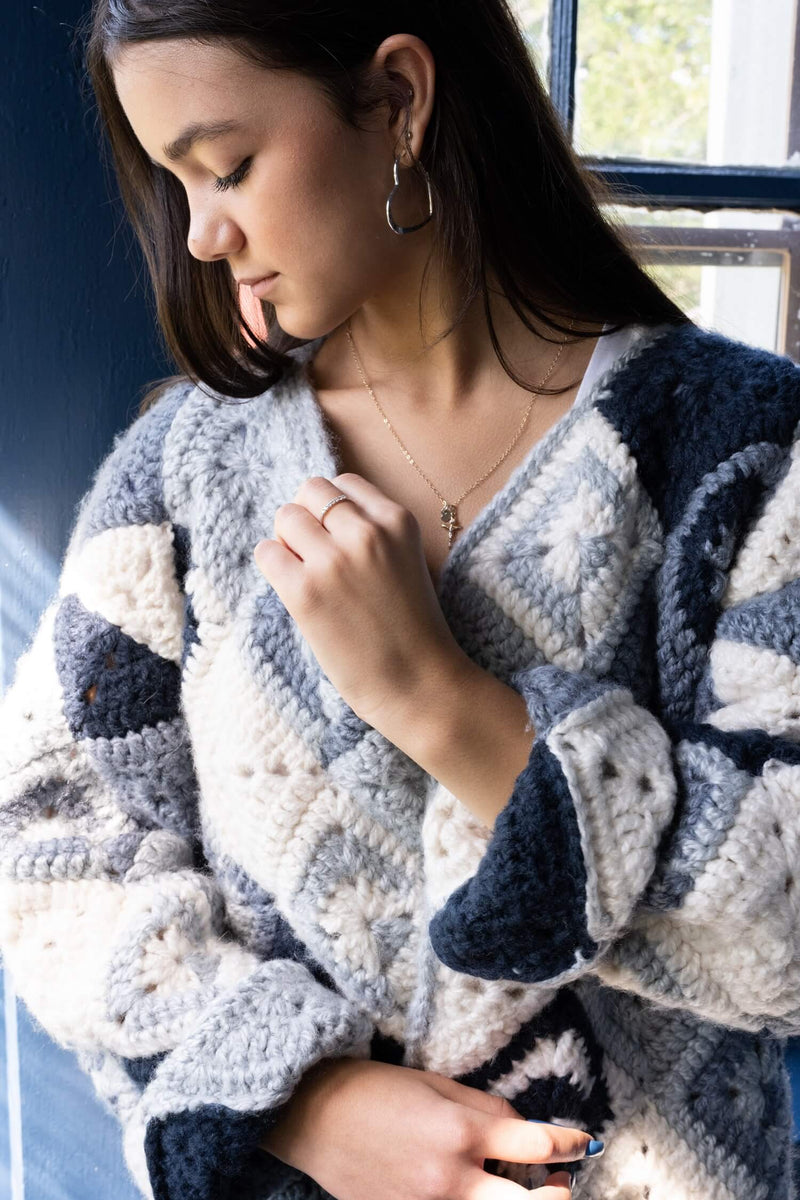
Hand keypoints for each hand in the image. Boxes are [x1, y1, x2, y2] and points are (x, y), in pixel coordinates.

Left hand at [253, 473, 469, 727]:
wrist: (418, 684)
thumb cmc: (412, 630)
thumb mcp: (407, 561)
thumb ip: (374, 533)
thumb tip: (318, 516)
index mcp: (397, 521)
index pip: (343, 483)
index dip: (330, 509)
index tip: (333, 537)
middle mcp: (366, 532)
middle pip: (310, 491)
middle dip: (305, 518)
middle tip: (312, 555)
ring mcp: (334, 561)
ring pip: (285, 516)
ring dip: (286, 541)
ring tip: (302, 574)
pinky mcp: (304, 592)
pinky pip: (266, 553)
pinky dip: (271, 566)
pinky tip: (291, 590)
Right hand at [261, 1057, 594, 1198]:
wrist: (313, 1115)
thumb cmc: (374, 1088)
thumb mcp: (436, 1084)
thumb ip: (486, 1110)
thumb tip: (524, 1131)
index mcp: (461, 1133)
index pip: (537, 1145)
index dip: (568, 1142)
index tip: (581, 1141)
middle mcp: (451, 1180)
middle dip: (557, 1195)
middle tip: (560, 1180)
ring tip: (518, 1187)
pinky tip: (470, 1190)